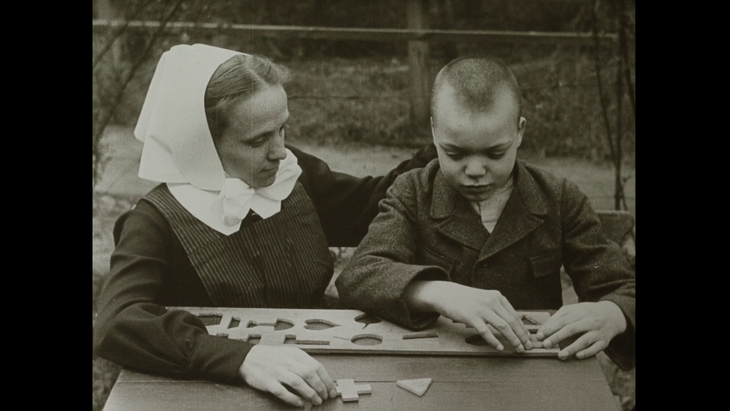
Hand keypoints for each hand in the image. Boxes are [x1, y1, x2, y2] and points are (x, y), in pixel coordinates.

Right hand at [239, 345, 336, 406]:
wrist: (248, 358)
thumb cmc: (271, 357)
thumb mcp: (289, 354)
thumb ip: (303, 363)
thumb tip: (320, 377)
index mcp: (295, 354)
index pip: (316, 366)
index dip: (326, 380)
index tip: (332, 390)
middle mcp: (287, 361)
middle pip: (309, 374)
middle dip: (321, 388)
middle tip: (325, 397)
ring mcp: (277, 371)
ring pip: (298, 383)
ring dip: (310, 394)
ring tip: (316, 401)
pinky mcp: (268, 382)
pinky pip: (283, 392)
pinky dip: (293, 399)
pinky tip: (300, 404)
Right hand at [407, 281, 531, 351]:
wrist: (446, 294)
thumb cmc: (465, 299)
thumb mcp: (484, 298)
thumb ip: (497, 307)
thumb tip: (511, 323)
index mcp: (497, 296)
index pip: (515, 315)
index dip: (523, 329)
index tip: (528, 339)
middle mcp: (491, 301)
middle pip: (512, 321)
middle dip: (522, 336)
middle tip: (527, 347)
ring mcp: (481, 309)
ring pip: (503, 326)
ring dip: (513, 339)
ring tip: (518, 348)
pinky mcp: (471, 317)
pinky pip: (486, 331)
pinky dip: (494, 341)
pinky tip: (500, 348)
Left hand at [536, 301, 626, 359]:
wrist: (612, 314)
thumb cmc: (588, 313)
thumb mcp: (575, 309)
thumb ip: (559, 317)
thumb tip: (544, 328)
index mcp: (580, 312)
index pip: (563, 320)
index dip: (550, 328)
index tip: (540, 335)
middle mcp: (589, 321)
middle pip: (571, 329)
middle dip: (557, 337)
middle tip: (546, 345)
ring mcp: (598, 331)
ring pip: (584, 340)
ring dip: (571, 348)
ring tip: (560, 355)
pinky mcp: (604, 341)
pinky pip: (596, 348)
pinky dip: (587, 352)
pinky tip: (577, 356)